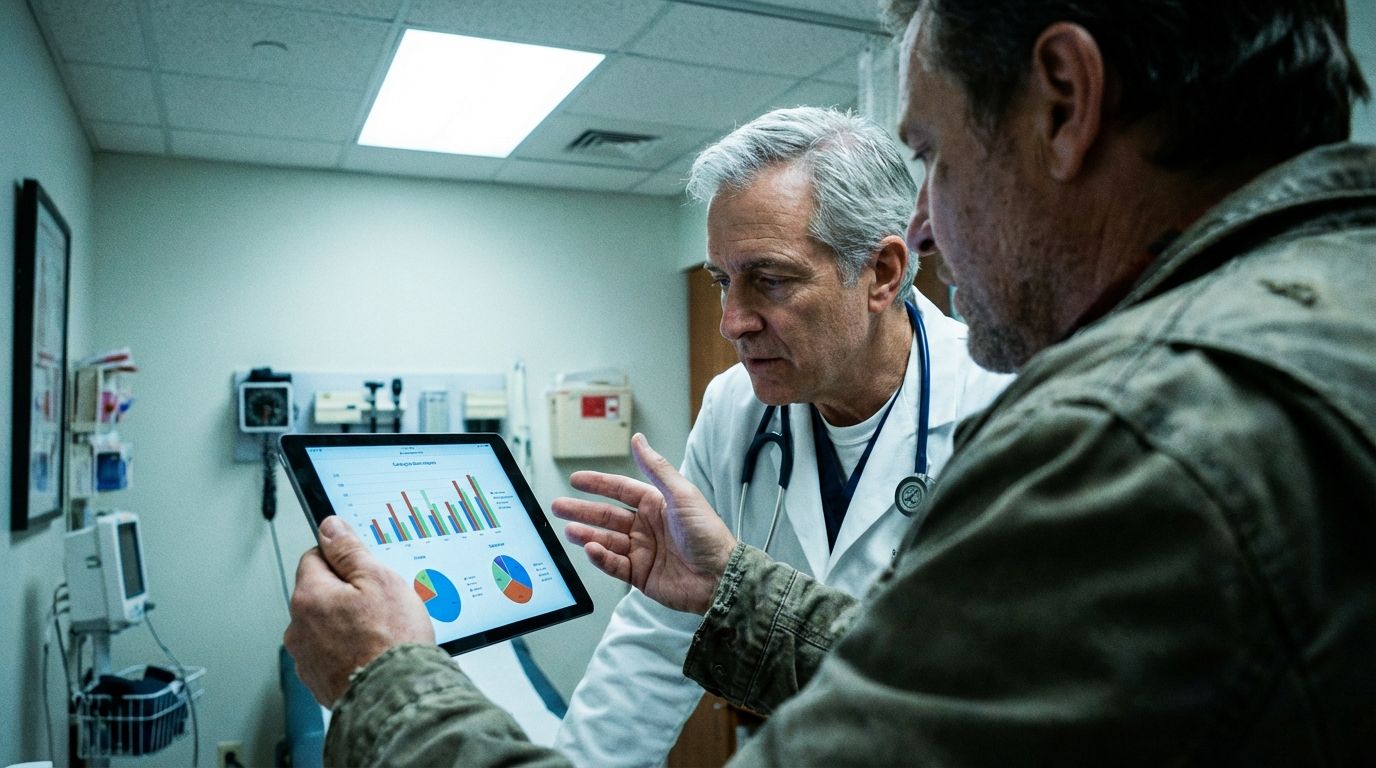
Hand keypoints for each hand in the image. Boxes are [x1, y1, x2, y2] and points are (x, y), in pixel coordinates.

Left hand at [284, 516, 434, 706]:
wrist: (395, 697)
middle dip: (346, 594)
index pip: (315, 557)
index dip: (343, 558)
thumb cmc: (390, 641)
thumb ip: (349, 550)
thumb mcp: (378, 579)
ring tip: (380, 633)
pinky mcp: (318, 682)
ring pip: (325, 625)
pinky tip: (373, 653)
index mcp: (308, 596)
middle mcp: (298, 628)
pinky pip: (331, 654)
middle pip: (320, 593)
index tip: (363, 567)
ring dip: (346, 624)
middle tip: (380, 603)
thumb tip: (330, 528)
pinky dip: (348, 651)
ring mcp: (306, 658)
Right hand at [551, 433, 736, 613]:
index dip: (598, 484)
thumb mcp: (682, 494)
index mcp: (657, 505)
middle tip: (558, 507)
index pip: (620, 490)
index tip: (576, 480)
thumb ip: (657, 468)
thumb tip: (639, 440)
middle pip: (607, 516)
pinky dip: (601, 558)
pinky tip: (590, 550)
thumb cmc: (707, 533)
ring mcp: (643, 551)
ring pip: (607, 540)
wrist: (720, 576)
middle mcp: (647, 527)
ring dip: (587, 535)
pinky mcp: (641, 575)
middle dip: (583, 511)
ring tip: (568, 530)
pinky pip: (615, 564)